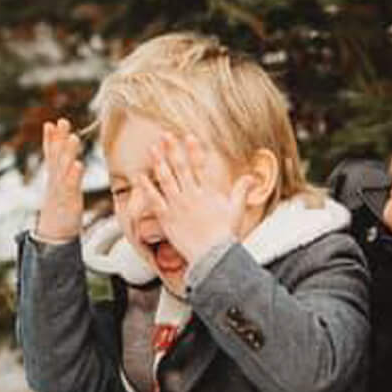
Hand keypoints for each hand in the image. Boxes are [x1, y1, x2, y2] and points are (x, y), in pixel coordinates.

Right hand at [35, 118, 87, 240]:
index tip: (52, 123)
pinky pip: (70, 186)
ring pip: (63, 168)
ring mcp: (61, 190)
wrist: (54, 235)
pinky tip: (79, 164)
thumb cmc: (60, 209)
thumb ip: (63, 172)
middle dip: (59, 139)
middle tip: (62, 122)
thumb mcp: (60, 187)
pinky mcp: (68, 201)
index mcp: (54, 176)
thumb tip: (70, 159)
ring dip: (68, 152)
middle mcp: (56, 180)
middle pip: (56, 156)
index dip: (51, 139)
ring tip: (74, 137)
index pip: (51, 154)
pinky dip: (74, 175)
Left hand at [140, 134, 252, 259]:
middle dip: (173, 149)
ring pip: (165, 179)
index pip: (200, 166)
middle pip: (180, 167)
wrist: (213, 256)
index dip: (194, 150)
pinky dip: (146, 187)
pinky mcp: (167, 218)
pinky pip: (154, 199)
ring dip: (158, 162)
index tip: (189, 136)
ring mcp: (177, 206)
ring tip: (152, 149)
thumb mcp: (237, 210)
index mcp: (207, 192)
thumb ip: (242, 190)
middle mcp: (191, 195)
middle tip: (166, 136)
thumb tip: (253, 177)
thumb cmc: (225, 234)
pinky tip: (139, 176)